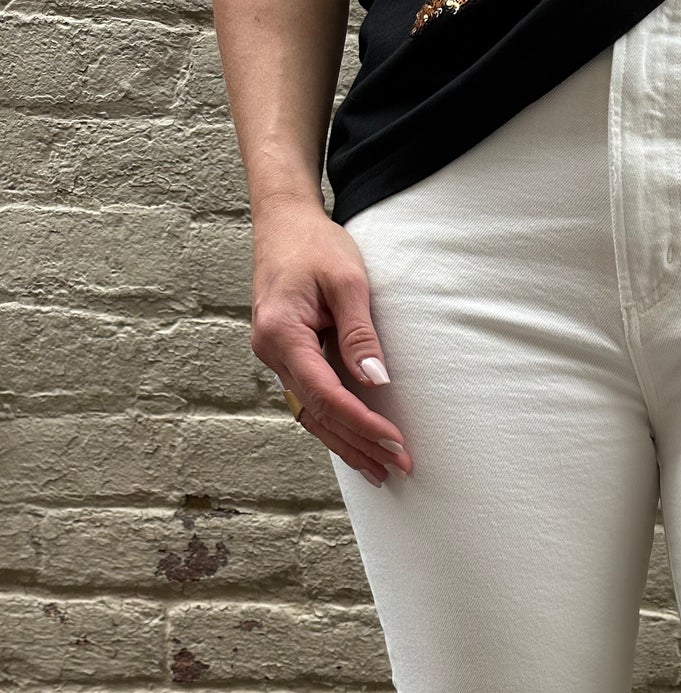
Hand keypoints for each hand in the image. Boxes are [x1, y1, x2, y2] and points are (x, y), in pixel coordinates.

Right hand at [250, 198, 411, 484]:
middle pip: (317, 413)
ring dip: (345, 443)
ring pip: (310, 414)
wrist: (283, 222)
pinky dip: (333, 424)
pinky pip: (309, 400)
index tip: (395, 441)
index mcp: (281, 333)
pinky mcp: (286, 356)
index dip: (362, 422)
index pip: (325, 393)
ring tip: (379, 471)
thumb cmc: (314, 244)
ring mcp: (274, 357)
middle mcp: (270, 352)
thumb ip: (359, 333)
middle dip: (358, 443)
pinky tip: (355, 443)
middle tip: (398, 467)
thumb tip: (376, 380)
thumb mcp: (347, 280)